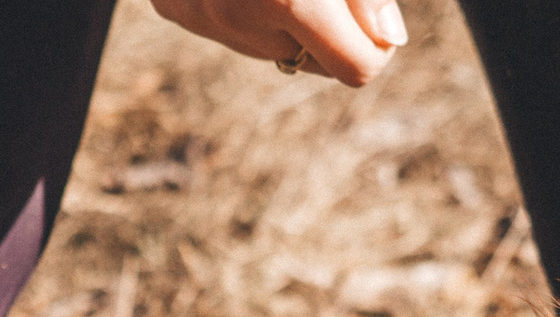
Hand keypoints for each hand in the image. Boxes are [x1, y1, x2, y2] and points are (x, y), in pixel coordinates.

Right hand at [150, 0, 407, 86]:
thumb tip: (389, 42)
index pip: (357, 68)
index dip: (372, 41)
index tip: (366, 9)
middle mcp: (239, 18)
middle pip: (313, 61)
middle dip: (325, 25)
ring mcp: (200, 16)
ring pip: (266, 46)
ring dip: (280, 15)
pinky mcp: (171, 7)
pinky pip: (221, 25)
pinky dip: (235, 2)